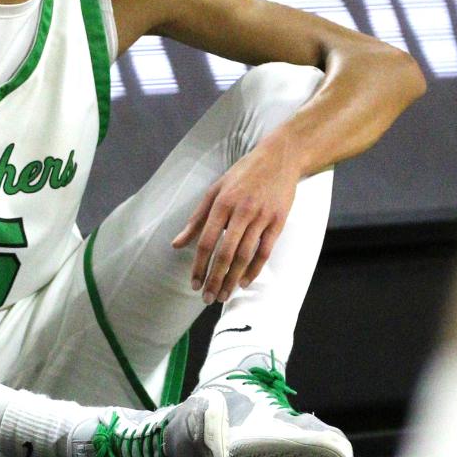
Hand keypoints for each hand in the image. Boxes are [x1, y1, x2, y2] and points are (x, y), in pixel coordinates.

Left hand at [170, 139, 301, 304]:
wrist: (280, 158)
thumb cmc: (243, 174)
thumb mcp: (215, 190)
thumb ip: (196, 219)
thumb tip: (177, 244)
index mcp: (222, 203)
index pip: (206, 241)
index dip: (199, 266)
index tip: (194, 284)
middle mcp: (241, 211)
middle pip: (225, 253)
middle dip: (215, 279)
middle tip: (207, 298)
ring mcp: (261, 217)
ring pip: (245, 256)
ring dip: (233, 279)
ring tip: (224, 295)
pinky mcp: (278, 221)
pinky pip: (265, 251)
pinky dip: (254, 270)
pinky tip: (244, 282)